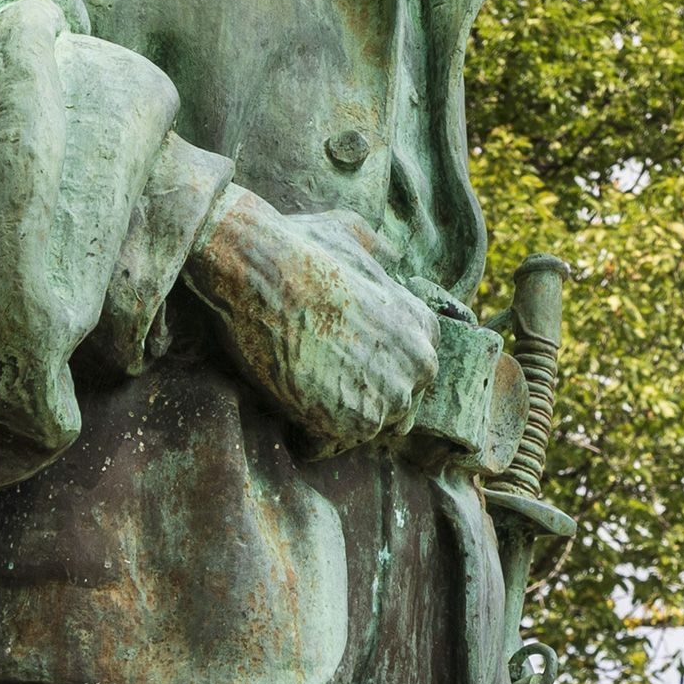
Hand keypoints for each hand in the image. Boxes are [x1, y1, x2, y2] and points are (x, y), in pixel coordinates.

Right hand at [182, 188, 440, 449]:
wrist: (260, 269)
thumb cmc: (298, 248)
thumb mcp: (351, 234)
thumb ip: (377, 248)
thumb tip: (389, 251)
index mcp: (423, 327)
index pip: (408, 373)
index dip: (368, 372)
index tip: (336, 362)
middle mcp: (418, 366)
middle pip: (391, 409)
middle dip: (356, 402)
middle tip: (313, 381)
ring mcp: (388, 399)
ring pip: (359, 432)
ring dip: (326, 422)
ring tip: (295, 390)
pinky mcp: (349, 425)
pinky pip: (325, 449)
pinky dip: (300, 438)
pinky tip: (283, 405)